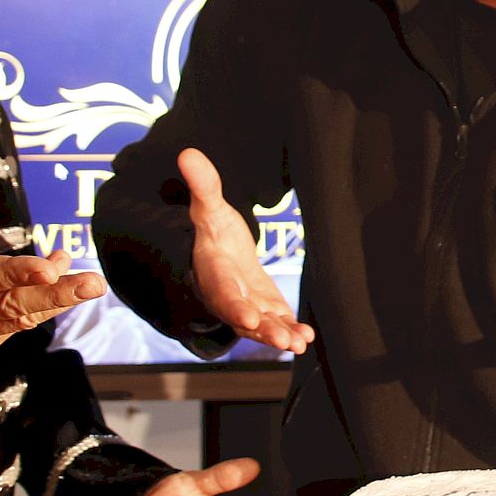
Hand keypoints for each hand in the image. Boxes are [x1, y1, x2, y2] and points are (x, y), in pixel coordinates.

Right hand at [0, 145, 105, 408]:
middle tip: (92, 283)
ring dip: (59, 300)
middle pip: (10, 307)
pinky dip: (44, 302)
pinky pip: (18, 322)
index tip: (46, 267)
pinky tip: (67, 277)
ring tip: (93, 283)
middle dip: (54, 295)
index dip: (12, 274)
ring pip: (21, 318)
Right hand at [180, 148, 313, 353]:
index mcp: (214, 272)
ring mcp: (248, 306)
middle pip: (244, 317)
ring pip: (262, 326)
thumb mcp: (209, 208)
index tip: (249, 317)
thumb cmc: (214, 232)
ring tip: (299, 342)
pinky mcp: (265, 311)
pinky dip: (291, 331)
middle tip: (283, 340)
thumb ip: (204, 186)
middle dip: (263, 330)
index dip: (235, 306)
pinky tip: (307, 336)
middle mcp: (229, 296)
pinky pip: (276, 324)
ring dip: (279, 335)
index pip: (223, 292)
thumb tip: (188, 153)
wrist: (221, 253)